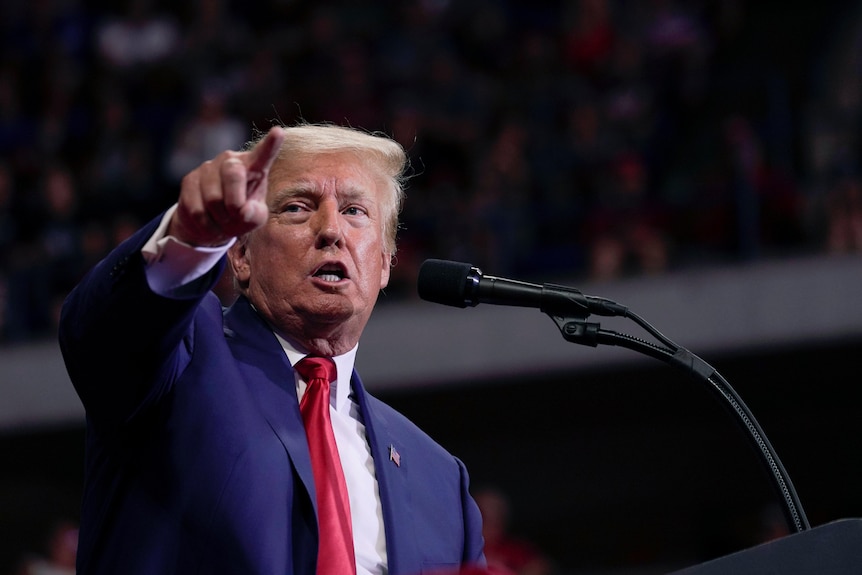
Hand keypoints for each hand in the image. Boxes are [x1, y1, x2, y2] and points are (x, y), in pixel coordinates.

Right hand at [168, 126, 285, 245]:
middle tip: (236, 217)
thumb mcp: (255, 218)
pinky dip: (206, 225)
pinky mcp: (189, 179)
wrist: (211, 223)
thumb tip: (243, 210)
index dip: (271, 144)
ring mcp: (208, 167)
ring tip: (222, 221)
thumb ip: (256, 215)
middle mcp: (230, 160)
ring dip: (220, 219)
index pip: (263, 155)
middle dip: (235, 204)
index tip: (279, 132)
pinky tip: (209, 222)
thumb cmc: (240, 216)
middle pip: (233, 175)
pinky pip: (197, 209)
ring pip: (213, 199)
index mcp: (254, 166)